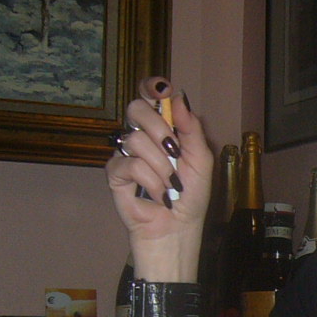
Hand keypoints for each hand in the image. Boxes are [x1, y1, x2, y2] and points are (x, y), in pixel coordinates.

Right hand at [105, 77, 213, 270]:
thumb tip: (179, 98)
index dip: (152, 87)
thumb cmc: (190, 196)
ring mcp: (125, 154)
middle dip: (160, 129)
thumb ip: (192, 129)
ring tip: (170, 185)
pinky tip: (157, 195)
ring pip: (135, 139)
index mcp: (162, 129)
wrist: (178, 229)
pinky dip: (150, 181)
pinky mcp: (115, 174)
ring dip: (161, 166)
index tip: (162, 89)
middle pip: (136, 108)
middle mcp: (141, 136)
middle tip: (174, 152)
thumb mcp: (201, 160)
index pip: (149, 97)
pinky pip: (129, 164)